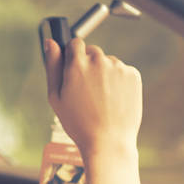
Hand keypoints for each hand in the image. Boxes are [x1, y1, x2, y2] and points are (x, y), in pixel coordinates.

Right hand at [43, 38, 141, 156]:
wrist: (108, 141)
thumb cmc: (77, 121)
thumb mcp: (55, 96)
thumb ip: (52, 66)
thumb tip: (50, 42)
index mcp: (77, 64)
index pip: (75, 43)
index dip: (72, 56)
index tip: (73, 70)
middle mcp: (99, 60)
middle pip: (92, 51)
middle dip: (88, 64)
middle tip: (86, 90)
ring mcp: (118, 67)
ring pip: (108, 62)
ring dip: (104, 73)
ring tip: (101, 98)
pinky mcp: (133, 75)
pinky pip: (122, 71)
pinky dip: (118, 81)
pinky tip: (113, 99)